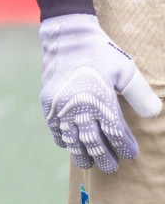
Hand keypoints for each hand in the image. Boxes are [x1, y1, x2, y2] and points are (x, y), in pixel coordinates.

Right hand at [40, 13, 162, 171]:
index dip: (125, 147)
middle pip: (93, 143)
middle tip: (112, 168)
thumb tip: (155, 115)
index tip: (131, 153)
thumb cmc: (100, 52)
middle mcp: (78, 107)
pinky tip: (70, 144)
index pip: (115, 134)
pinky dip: (63, 140)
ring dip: (82, 154)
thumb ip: (141, 94)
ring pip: (71, 140)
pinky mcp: (48, 102)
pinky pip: (55, 129)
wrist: (66, 35)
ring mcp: (60, 106)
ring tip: (89, 164)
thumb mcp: (127, 69)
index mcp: (100, 100)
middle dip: (104, 158)